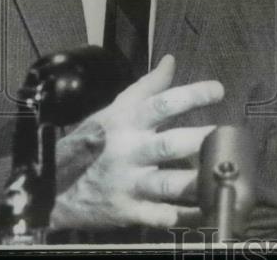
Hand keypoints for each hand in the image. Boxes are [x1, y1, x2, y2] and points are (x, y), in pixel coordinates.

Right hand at [49, 54, 223, 230]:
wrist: (50, 187)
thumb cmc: (90, 143)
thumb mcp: (113, 110)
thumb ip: (147, 87)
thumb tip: (171, 60)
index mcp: (127, 122)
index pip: (163, 103)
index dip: (192, 95)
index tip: (219, 90)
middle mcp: (129, 151)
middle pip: (169, 144)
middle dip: (199, 141)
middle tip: (226, 137)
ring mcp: (128, 183)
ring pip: (167, 183)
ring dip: (196, 182)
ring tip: (219, 177)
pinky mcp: (126, 211)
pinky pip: (159, 216)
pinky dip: (181, 215)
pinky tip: (203, 212)